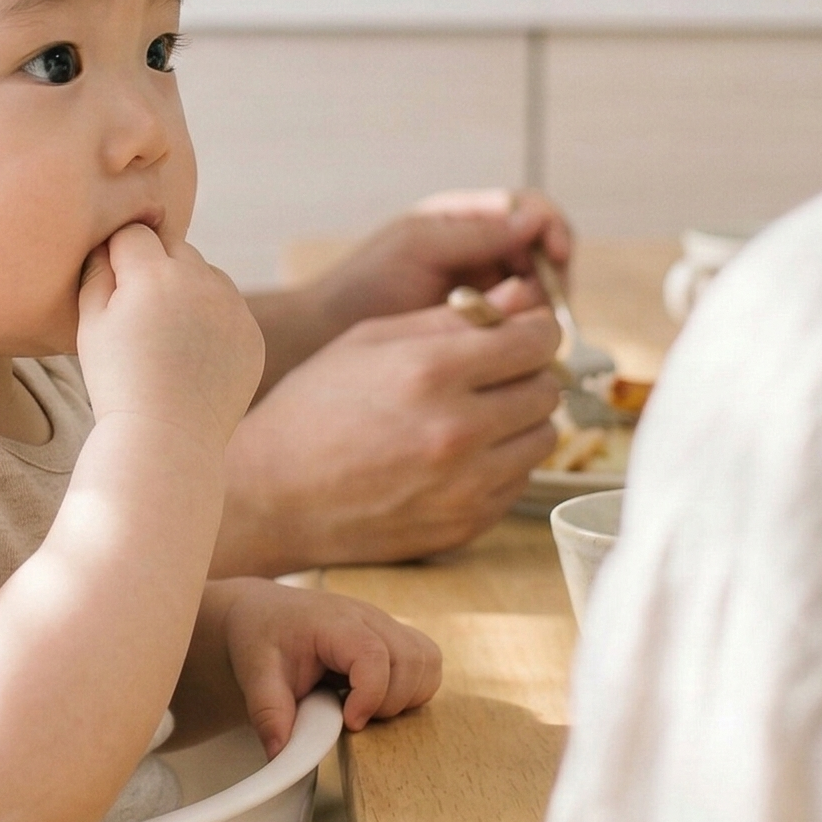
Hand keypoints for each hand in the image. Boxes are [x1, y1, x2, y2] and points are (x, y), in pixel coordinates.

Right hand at [78, 222, 263, 448]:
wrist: (166, 439)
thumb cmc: (117, 382)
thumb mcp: (90, 324)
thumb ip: (98, 271)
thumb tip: (109, 243)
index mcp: (154, 273)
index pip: (134, 232)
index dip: (118, 255)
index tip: (113, 286)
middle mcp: (200, 280)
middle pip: (175, 246)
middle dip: (155, 266)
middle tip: (139, 310)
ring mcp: (232, 307)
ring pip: (206, 275)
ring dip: (187, 289)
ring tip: (166, 335)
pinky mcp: (251, 334)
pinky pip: (229, 309)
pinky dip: (212, 322)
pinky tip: (192, 355)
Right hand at [217, 280, 560, 574]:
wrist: (274, 496)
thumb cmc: (314, 407)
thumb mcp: (369, 341)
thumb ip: (450, 318)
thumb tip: (521, 297)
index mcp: (431, 372)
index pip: (536, 341)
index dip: (534, 329)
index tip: (522, 331)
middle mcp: (457, 431)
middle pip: (546, 390)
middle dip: (528, 373)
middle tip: (495, 372)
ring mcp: (466, 486)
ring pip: (543, 438)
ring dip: (520, 420)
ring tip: (475, 414)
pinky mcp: (468, 524)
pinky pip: (519, 481)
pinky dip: (502, 462)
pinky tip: (459, 454)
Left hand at [221, 579, 440, 756]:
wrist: (262, 612)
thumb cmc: (260, 637)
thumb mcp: (254, 674)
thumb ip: (269, 713)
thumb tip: (281, 757)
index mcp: (333, 622)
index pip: (374, 655)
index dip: (371, 695)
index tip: (349, 722)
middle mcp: (367, 617)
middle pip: (412, 659)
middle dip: (391, 702)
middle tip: (352, 717)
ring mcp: (384, 624)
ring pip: (427, 660)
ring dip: (408, 695)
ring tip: (367, 707)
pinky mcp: (392, 636)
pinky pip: (426, 661)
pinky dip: (413, 687)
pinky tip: (378, 698)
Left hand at [312, 188, 573, 337]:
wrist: (330, 333)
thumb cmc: (366, 281)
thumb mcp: (418, 246)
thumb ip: (475, 233)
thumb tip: (534, 219)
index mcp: (466, 217)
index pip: (531, 209)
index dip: (552, 228)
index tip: (558, 253)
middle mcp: (484, 249)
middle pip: (546, 253)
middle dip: (551, 275)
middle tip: (538, 304)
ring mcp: (487, 288)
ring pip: (541, 292)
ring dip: (539, 308)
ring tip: (513, 325)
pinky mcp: (486, 326)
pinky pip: (522, 325)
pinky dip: (524, 332)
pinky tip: (510, 345)